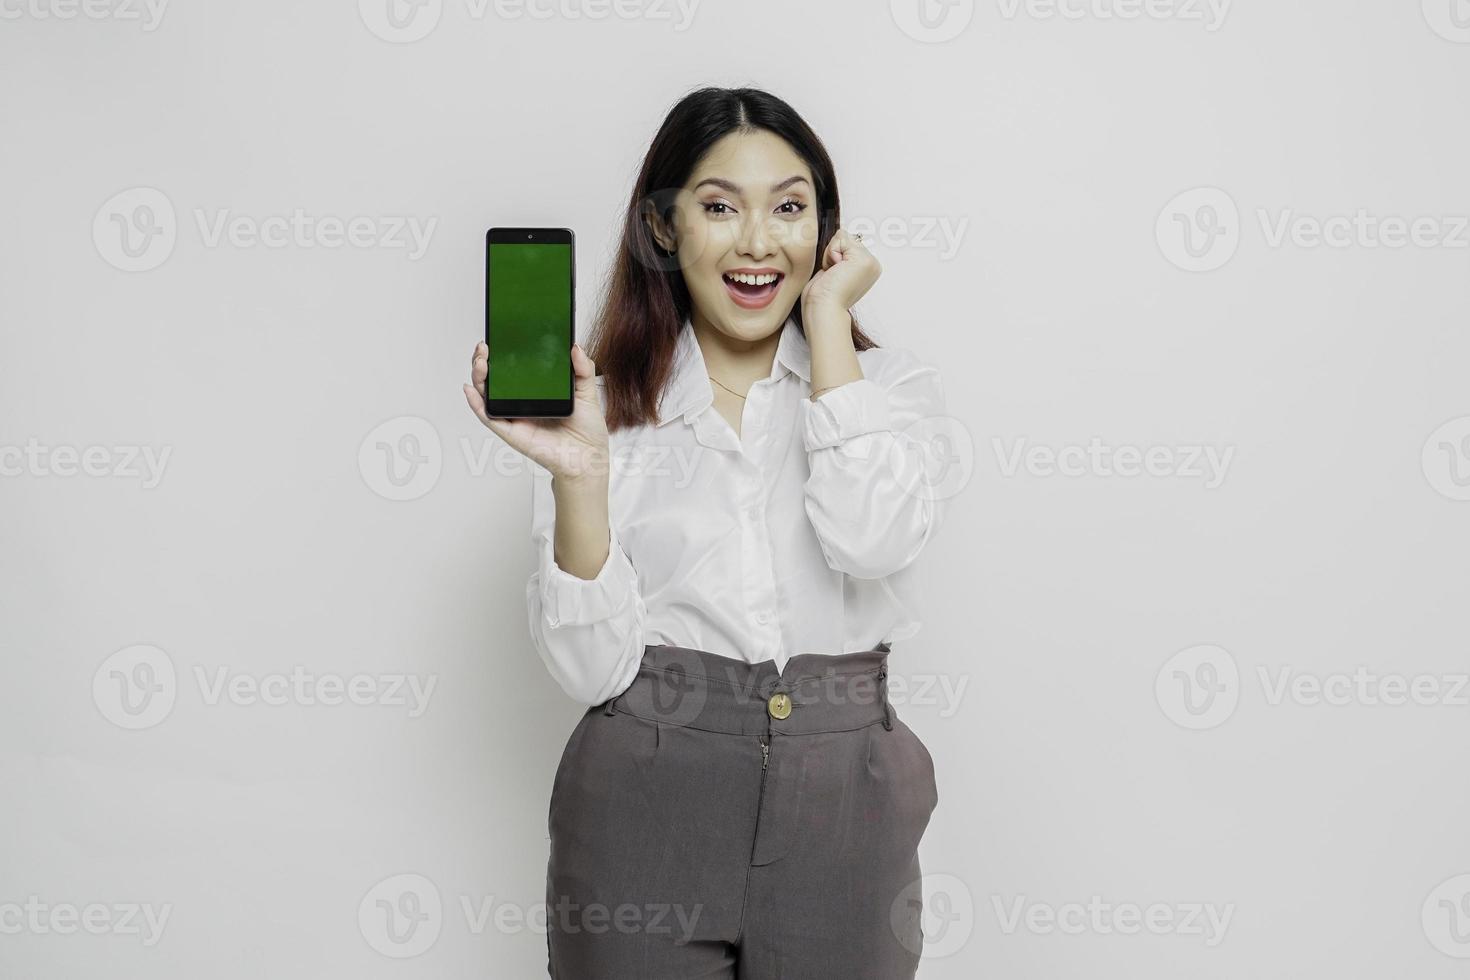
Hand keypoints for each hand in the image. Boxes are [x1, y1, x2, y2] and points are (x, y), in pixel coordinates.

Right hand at [463, 341, 610, 482]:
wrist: (588, 458)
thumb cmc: (586, 429)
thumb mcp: (587, 392)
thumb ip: (583, 369)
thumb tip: (576, 346)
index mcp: (537, 391)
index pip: (513, 369)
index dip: (502, 354)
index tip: (498, 337)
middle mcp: (522, 403)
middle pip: (494, 379)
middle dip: (484, 361)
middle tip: (484, 347)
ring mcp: (515, 417)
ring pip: (487, 395)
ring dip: (478, 377)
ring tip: (480, 362)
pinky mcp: (512, 432)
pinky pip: (489, 417)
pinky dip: (476, 404)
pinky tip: (471, 390)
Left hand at [801, 229, 880, 321]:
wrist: (823, 308)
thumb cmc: (822, 296)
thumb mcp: (833, 269)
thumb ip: (841, 253)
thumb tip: (842, 231)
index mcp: (867, 268)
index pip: (846, 244)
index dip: (833, 257)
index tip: (834, 276)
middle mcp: (873, 265)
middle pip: (845, 238)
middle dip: (832, 254)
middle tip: (833, 276)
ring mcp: (871, 262)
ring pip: (842, 238)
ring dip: (831, 255)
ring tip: (834, 275)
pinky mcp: (864, 259)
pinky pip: (840, 239)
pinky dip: (831, 254)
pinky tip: (834, 271)